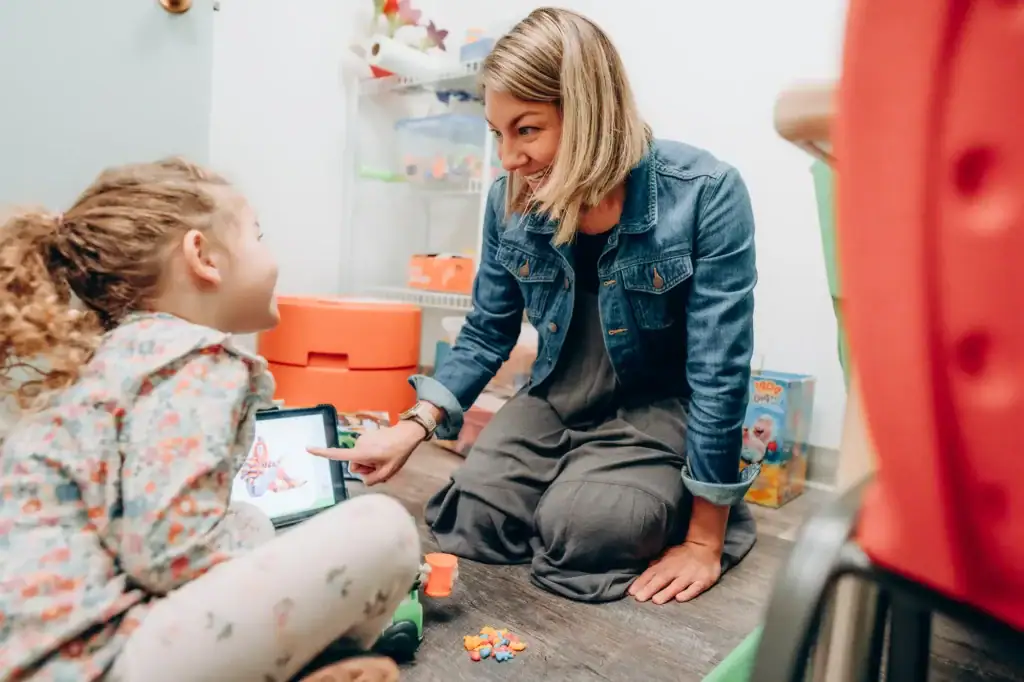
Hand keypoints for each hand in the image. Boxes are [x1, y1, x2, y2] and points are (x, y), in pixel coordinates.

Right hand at [307, 420, 424, 485]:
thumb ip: (372, 480)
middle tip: (380, 466)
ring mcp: (361, 439)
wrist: (406, 434)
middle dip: (364, 468)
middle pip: (353, 464)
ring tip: (383, 458)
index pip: (338, 455)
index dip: (322, 453)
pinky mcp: (365, 436)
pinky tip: (383, 452)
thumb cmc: (398, 453)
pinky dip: (371, 454)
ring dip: (369, 461)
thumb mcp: (388, 472)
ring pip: (359, 457)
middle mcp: (358, 444)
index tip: (308, 448)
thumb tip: (363, 480)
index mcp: (362, 453)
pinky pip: (363, 450)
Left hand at [628, 541, 722, 604]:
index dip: (641, 582)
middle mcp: (676, 570)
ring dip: (666, 593)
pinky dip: (688, 593)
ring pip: (677, 585)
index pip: (651, 574)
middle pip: (661, 580)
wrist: (706, 546)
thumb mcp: (667, 555)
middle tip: (639, 598)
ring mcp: (690, 576)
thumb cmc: (683, 554)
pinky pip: (695, 588)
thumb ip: (656, 564)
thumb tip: (644, 572)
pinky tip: (680, 598)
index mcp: (666, 564)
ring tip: (656, 601)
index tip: (631, 592)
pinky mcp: (703, 581)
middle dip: (650, 589)